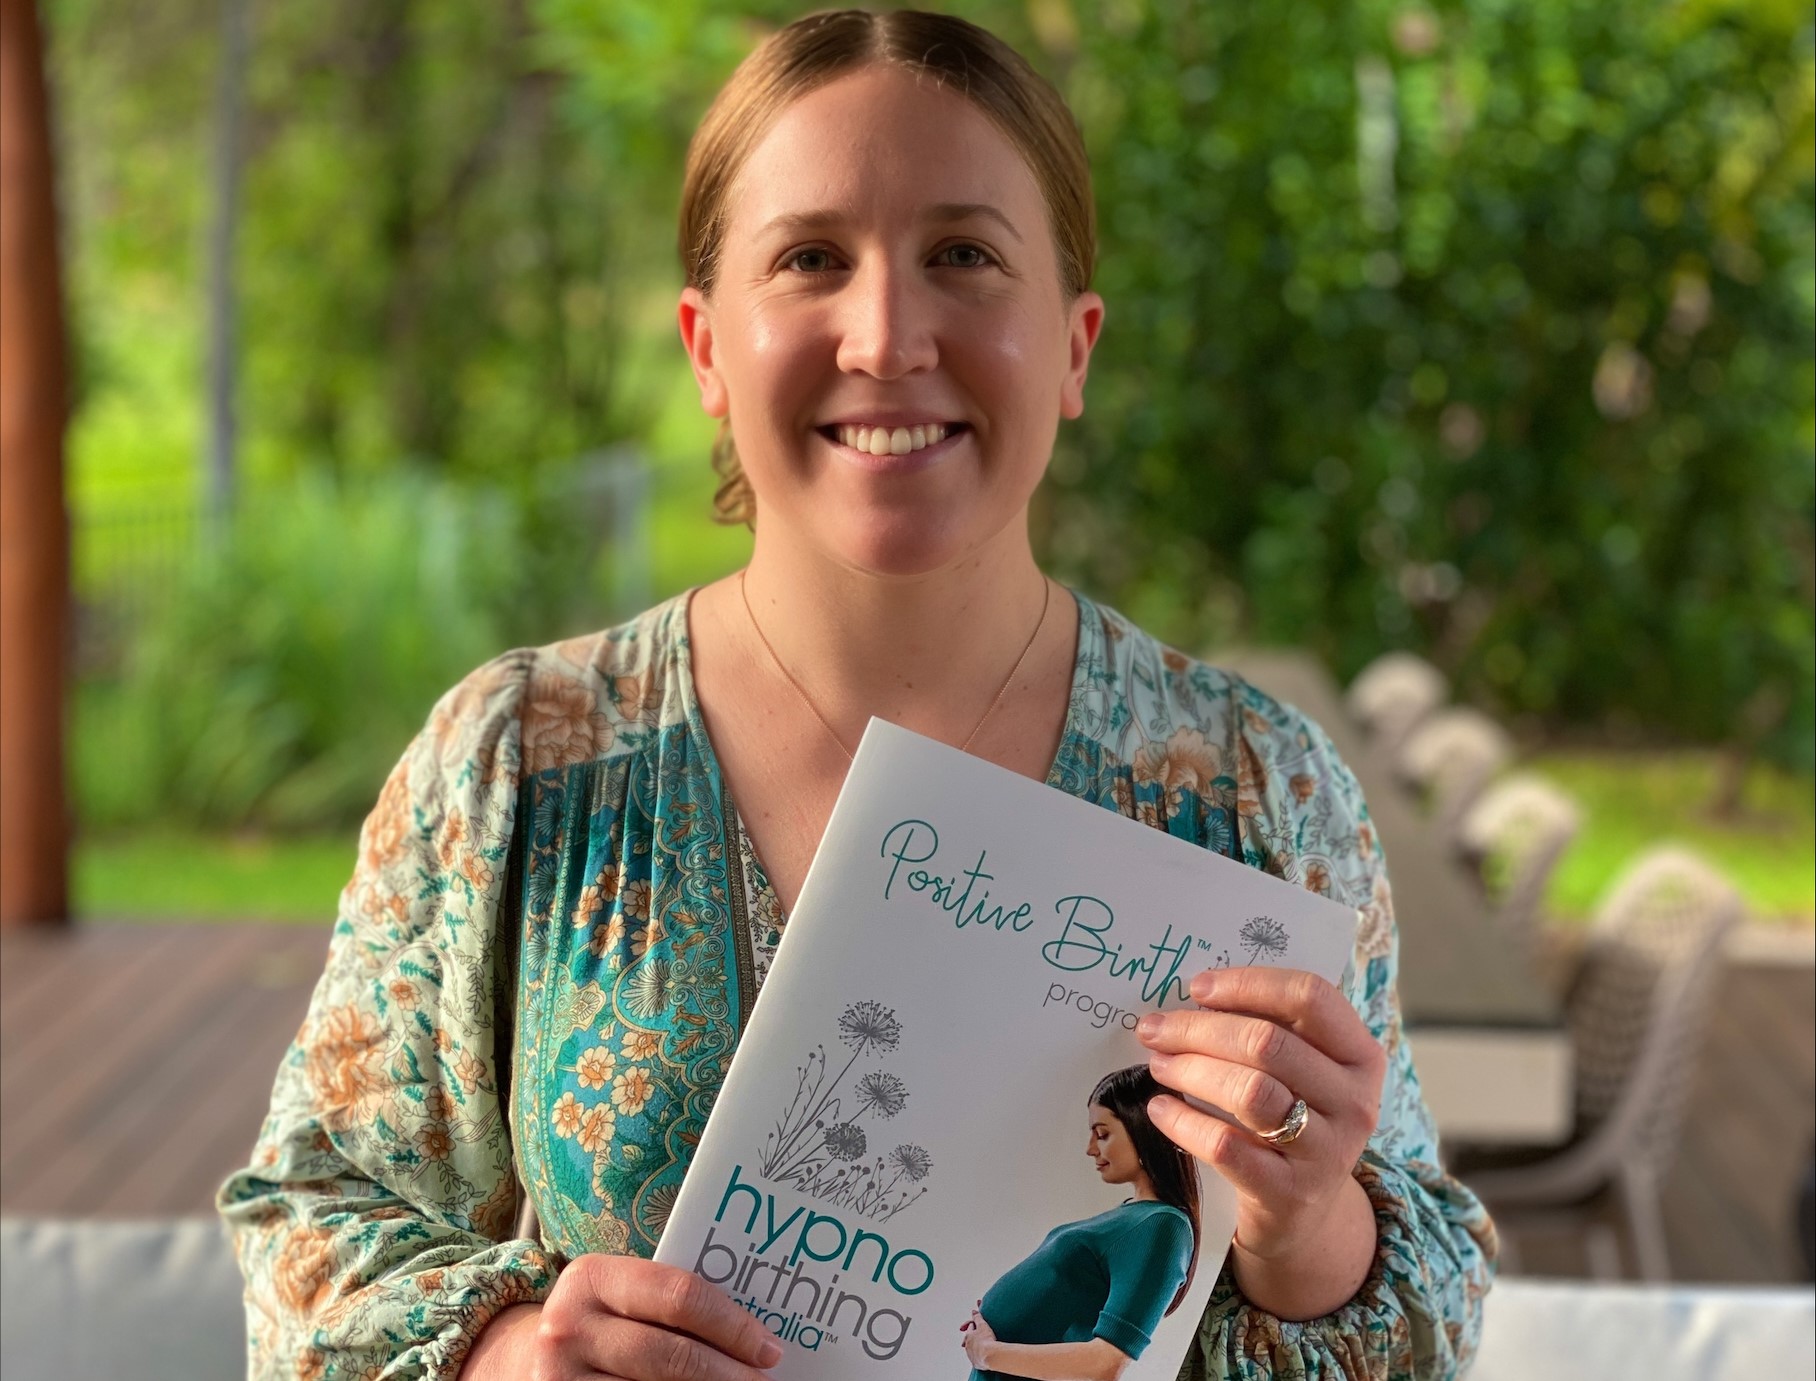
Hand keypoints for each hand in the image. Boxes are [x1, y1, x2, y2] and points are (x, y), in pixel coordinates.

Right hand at [522, 1254, 782, 1379]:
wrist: (529, 1361)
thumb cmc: (600, 1324)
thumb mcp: (621, 1298)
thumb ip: (669, 1303)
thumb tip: (753, 1335)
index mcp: (592, 1279)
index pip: (678, 1296)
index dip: (731, 1325)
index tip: (768, 1348)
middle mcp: (568, 1327)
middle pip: (671, 1356)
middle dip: (728, 1372)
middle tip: (764, 1380)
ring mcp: (559, 1378)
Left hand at [961, 1307, 995, 1366]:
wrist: (990, 1355)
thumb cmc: (987, 1339)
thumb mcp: (983, 1325)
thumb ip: (977, 1317)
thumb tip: (973, 1311)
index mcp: (968, 1336)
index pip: (970, 1328)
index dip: (973, 1325)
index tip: (975, 1324)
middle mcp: (967, 1346)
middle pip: (968, 1340)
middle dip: (972, 1338)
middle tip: (976, 1338)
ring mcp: (970, 1355)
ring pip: (971, 1350)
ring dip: (975, 1348)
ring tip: (982, 1347)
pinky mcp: (975, 1363)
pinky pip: (976, 1359)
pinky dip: (979, 1357)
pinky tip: (983, 1357)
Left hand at [1136, 966, 1385, 1264]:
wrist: (1303, 1212)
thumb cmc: (1294, 1119)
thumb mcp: (1304, 1072)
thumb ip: (1270, 1029)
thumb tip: (1196, 997)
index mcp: (1361, 1056)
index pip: (1311, 997)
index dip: (1249, 985)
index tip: (1198, 988)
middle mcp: (1354, 1102)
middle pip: (1269, 1044)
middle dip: (1200, 1030)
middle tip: (1155, 1029)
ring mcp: (1326, 1151)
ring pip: (1250, 1092)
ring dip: (1191, 1070)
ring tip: (1158, 1065)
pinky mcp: (1288, 1193)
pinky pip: (1226, 1146)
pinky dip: (1185, 1121)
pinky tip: (1161, 1109)